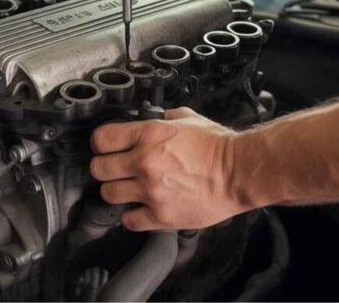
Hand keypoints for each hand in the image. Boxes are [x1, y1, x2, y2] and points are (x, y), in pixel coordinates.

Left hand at [89, 107, 249, 230]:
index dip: (101, 144)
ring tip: (129, 188)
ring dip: (116, 191)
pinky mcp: (160, 215)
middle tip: (114, 169)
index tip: (105, 148)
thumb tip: (149, 118)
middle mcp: (145, 162)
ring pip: (108, 194)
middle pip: (99, 168)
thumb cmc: (218, 146)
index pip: (101, 139)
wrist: (239, 172)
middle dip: (104, 167)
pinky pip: (128, 220)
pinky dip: (131, 215)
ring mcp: (151, 191)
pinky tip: (140, 207)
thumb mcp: (187, 118)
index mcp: (149, 135)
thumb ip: (162, 118)